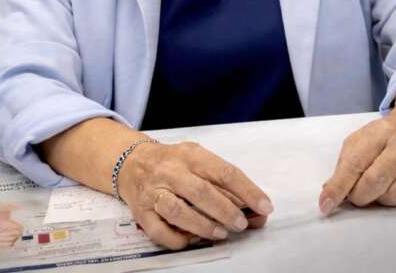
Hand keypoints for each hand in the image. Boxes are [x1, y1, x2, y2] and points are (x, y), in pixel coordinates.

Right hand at [117, 140, 273, 248]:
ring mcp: (154, 191)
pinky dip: (176, 238)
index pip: (223, 171)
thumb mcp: (198, 162)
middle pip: (200, 191)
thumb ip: (224, 185)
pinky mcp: (141, 212)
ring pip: (177, 210)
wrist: (131, 162)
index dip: (247, 190)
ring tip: (221, 233)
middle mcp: (171, 170)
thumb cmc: (174, 164)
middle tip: (241, 224)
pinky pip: (158, 230)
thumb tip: (256, 212)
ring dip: (203, 225)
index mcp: (191, 155)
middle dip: (225, 210)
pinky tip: (190, 240)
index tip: (265, 206)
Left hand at [318, 102, 395, 215]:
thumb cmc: (385, 135)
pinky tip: (393, 186)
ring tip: (377, 187)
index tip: (325, 204)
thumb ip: (346, 163)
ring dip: (378, 199)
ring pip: (393, 196)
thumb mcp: (361, 139)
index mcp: (379, 132)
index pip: (355, 163)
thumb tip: (330, 190)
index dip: (339, 186)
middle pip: (374, 182)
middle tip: (354, 196)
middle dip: (358, 196)